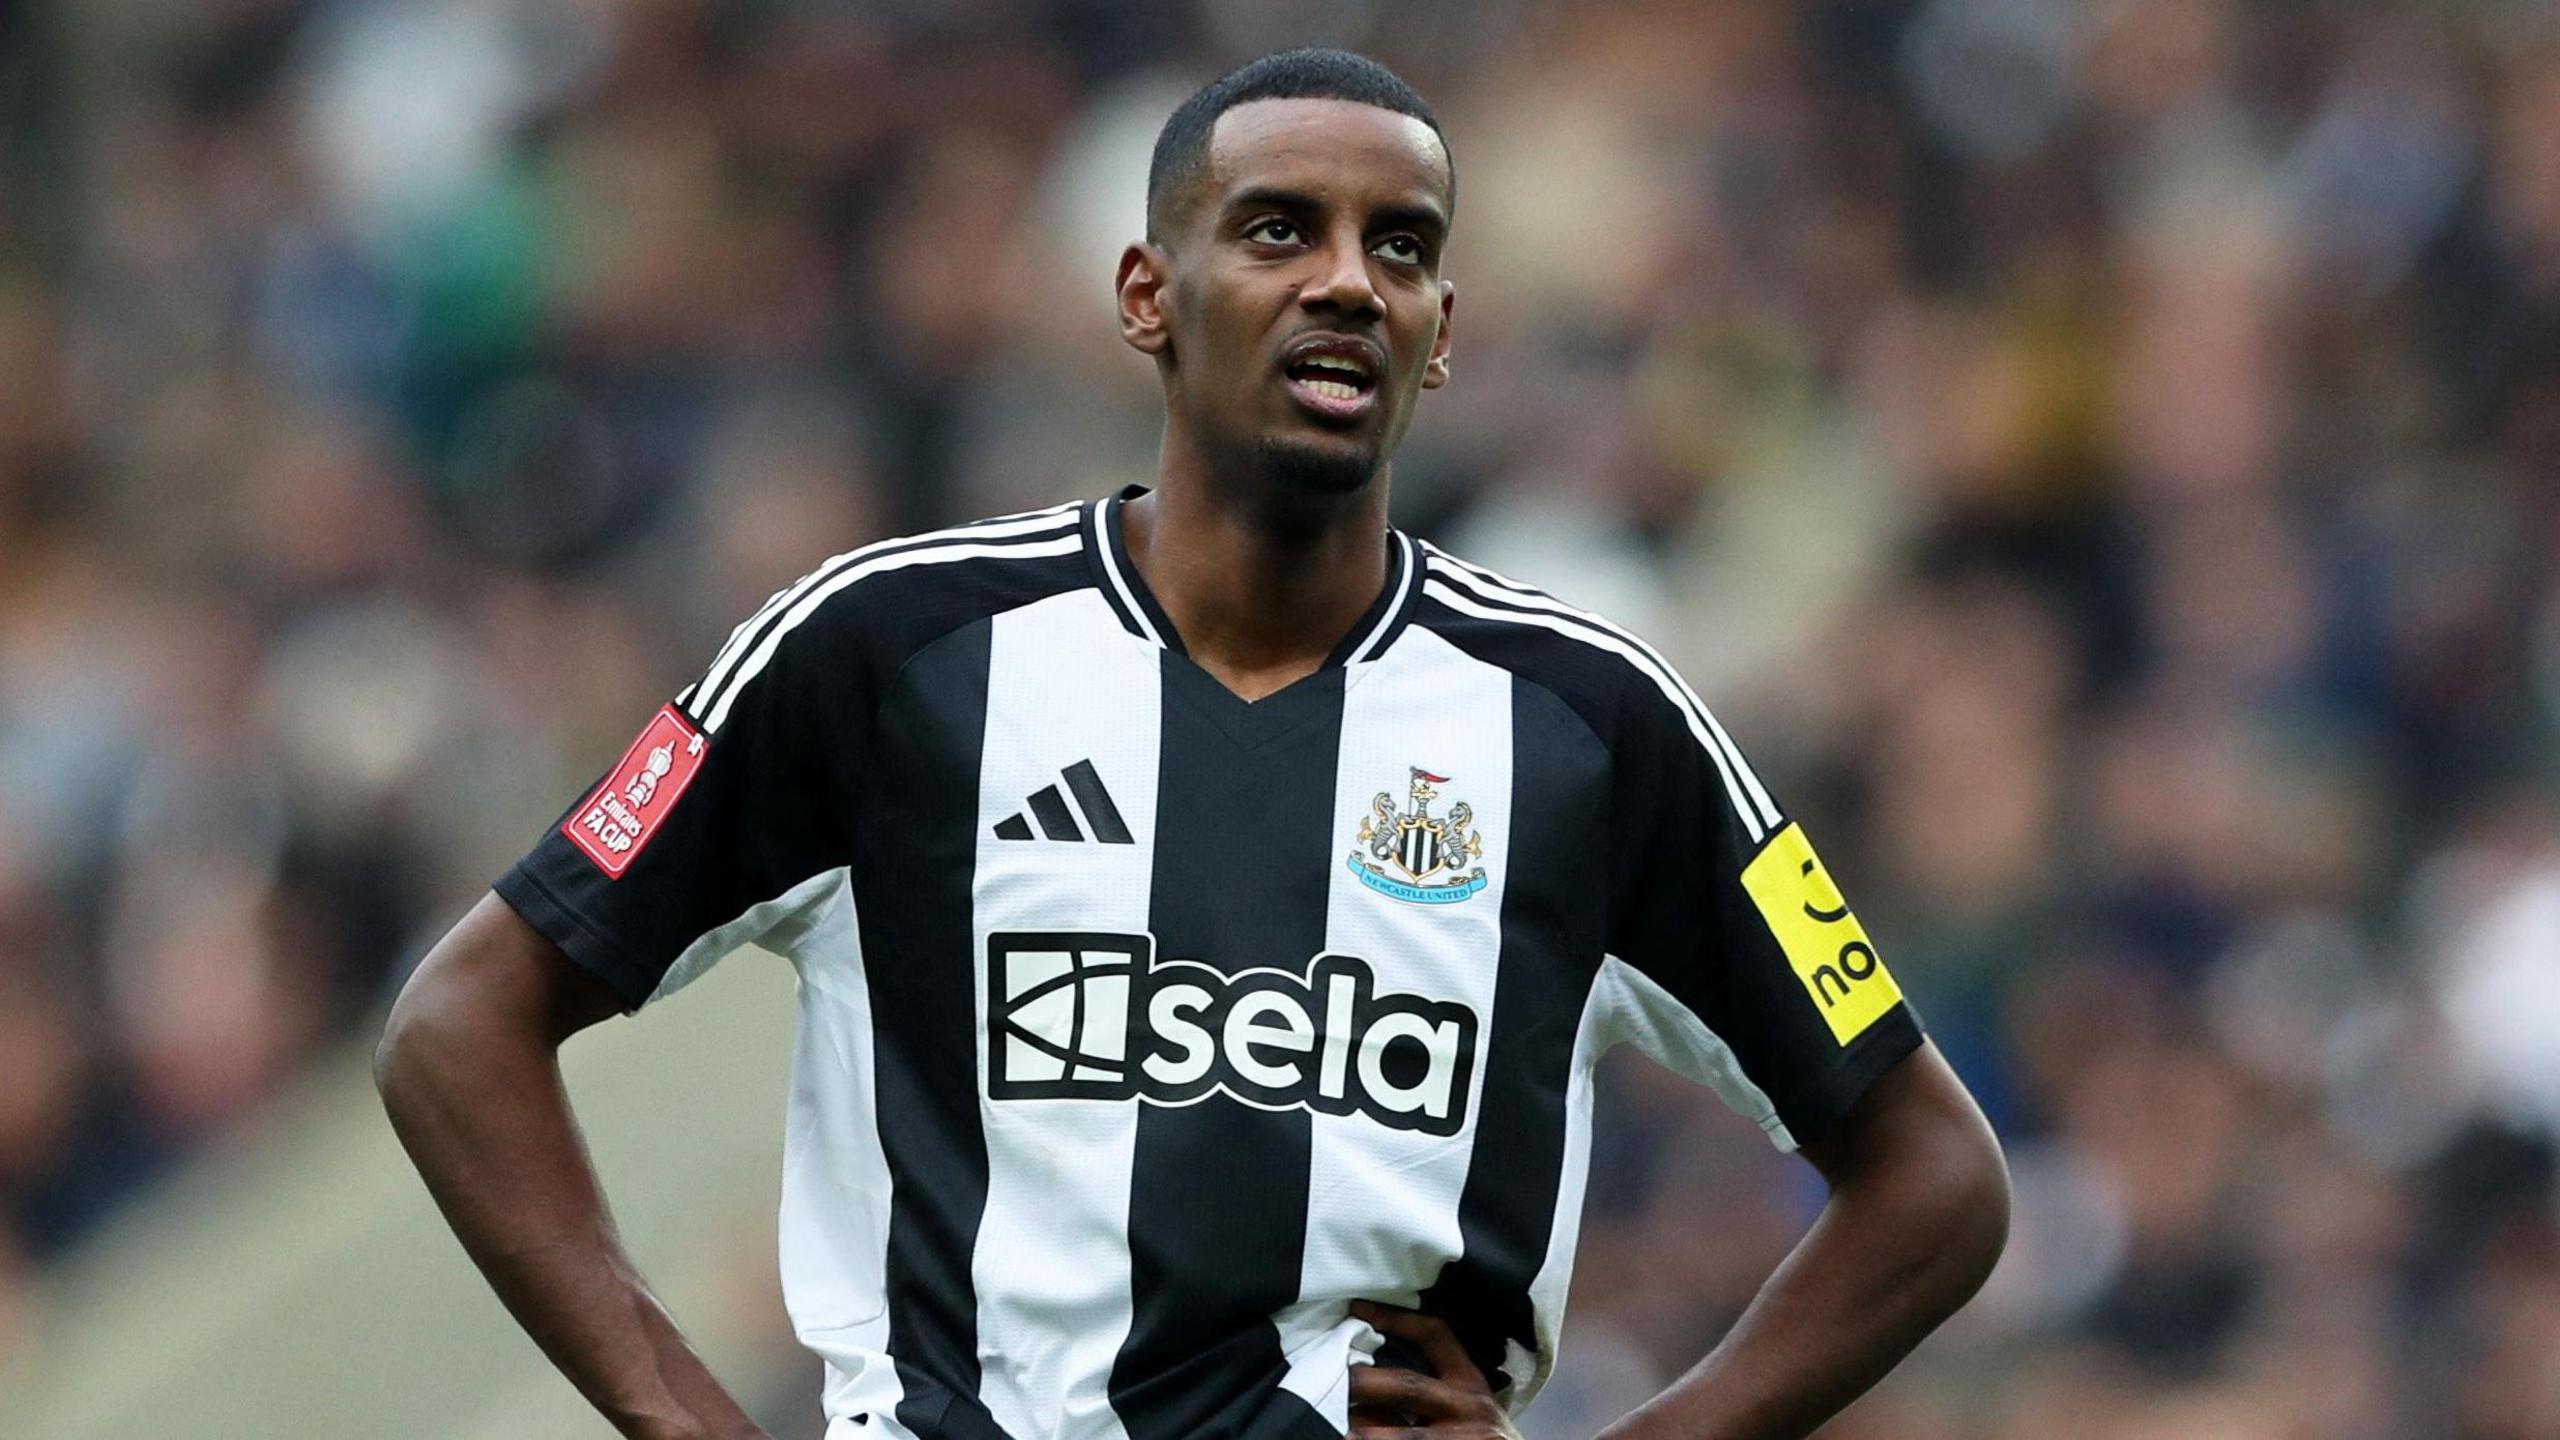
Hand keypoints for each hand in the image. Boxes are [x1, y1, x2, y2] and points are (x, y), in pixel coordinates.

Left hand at [1344, 1300, 1524, 1438]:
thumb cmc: (1479, 1436)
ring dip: (1362, 1432)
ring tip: (1334, 1429)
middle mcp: (1468, 1408)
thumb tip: (1363, 1390)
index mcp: (1471, 1383)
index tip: (1359, 1309)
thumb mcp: (1464, 1408)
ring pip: (1402, 1436)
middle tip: (1333, 1377)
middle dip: (1365, 1382)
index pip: (1435, 1335)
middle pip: (1407, 1385)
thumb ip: (1427, 1394)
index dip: (1396, 1318)